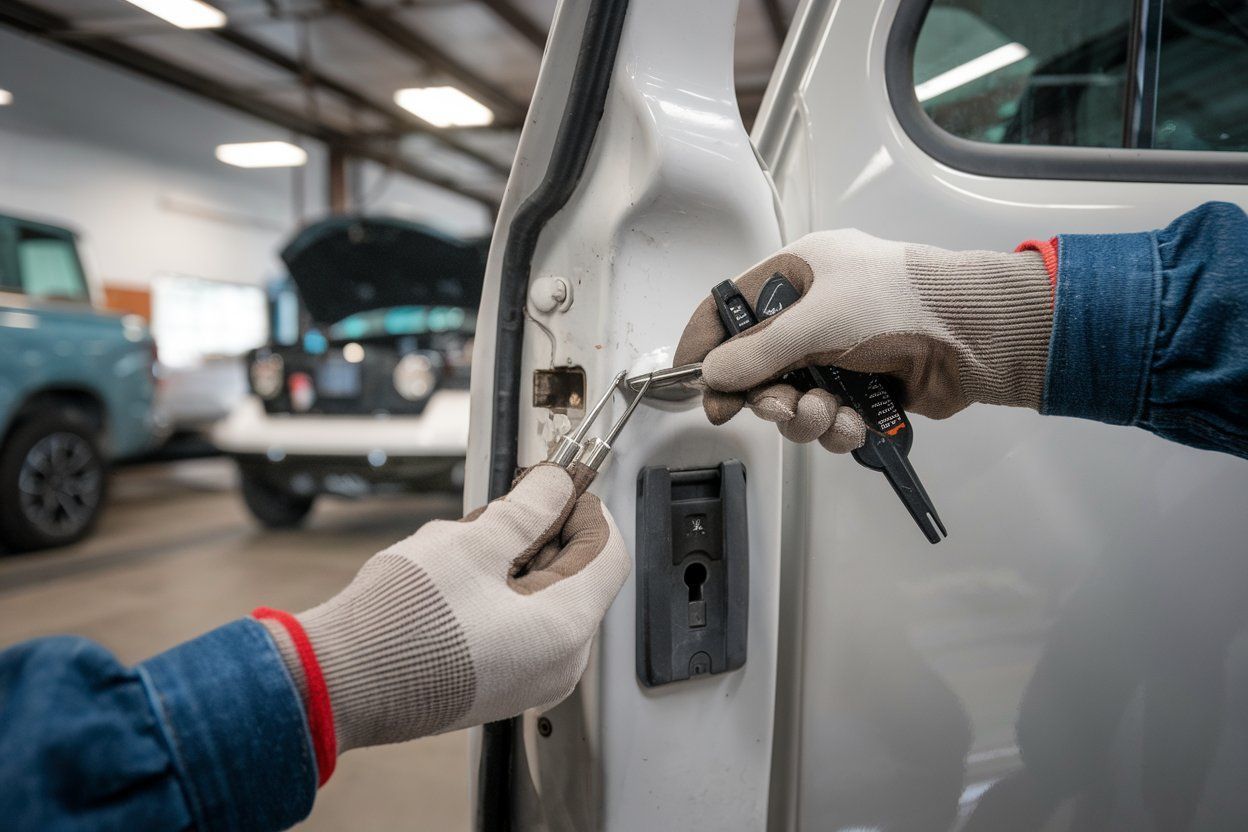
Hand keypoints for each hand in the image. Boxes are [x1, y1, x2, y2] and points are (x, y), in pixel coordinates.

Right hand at [264, 464, 628, 751]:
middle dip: (544, 532)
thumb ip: (528, 510)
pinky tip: (457, 578)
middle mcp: (558, 663)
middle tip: (505, 506)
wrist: (340, 684)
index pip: (609, 553)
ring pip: (546, 596)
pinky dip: (500, 590)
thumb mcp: (472, 544)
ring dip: (515, 558)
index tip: (560, 484)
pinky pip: (521, 623)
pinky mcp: (501, 682)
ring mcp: (530, 678)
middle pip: (579, 575)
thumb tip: (556, 485)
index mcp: (565, 630)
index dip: (586, 509)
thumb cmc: (398, 627)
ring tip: (465, 545)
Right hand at [675, 229, 1052, 451]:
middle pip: (759, 367)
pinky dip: (838, 429)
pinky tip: (854, 423)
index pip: (732, 307)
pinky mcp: (865, 389)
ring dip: (804, 417)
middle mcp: (816, 313)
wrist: (975, 333)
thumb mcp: (817, 321)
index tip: (690, 381)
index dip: (706, 343)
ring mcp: (841, 353)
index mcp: (799, 274)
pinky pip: (829, 420)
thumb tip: (713, 374)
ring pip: (793, 401)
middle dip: (767, 396)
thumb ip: (757, 352)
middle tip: (775, 407)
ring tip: (828, 412)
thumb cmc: (901, 302)